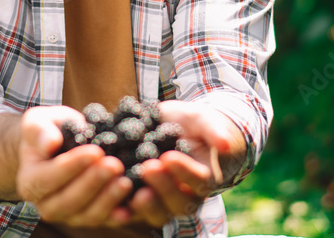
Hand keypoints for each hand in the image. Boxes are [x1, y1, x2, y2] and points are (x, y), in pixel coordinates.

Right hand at [15, 106, 134, 226]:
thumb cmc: (49, 130)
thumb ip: (40, 130)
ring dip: (108, 199)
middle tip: (114, 165)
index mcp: (30, 182)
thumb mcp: (39, 121)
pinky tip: (133, 204)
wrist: (61, 145)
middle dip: (93, 183)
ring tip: (126, 181)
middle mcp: (47, 205)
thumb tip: (50, 143)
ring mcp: (70, 216)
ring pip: (88, 215)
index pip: (49, 178)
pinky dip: (119, 214)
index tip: (95, 151)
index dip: (72, 167)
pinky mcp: (91, 217)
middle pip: (69, 201)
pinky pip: (105, 221)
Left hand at [124, 100, 247, 226]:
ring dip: (144, 203)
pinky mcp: (139, 196)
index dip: (185, 172)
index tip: (169, 157)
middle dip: (162, 187)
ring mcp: (161, 199)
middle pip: (178, 203)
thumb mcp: (205, 121)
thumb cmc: (195, 124)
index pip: (199, 182)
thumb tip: (224, 145)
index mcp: (204, 179)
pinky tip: (109, 194)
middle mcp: (184, 195)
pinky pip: (132, 210)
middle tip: (147, 167)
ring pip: (157, 213)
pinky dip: (122, 207)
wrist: (172, 125)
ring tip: (127, 184)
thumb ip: (214, 131)